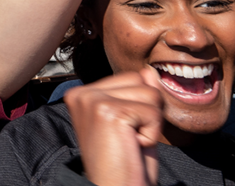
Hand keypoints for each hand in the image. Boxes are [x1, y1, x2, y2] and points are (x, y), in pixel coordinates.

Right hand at [64, 69, 164, 185]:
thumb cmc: (125, 163)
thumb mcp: (135, 121)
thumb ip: (139, 92)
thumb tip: (149, 70)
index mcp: (83, 93)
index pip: (131, 77)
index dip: (141, 106)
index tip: (124, 132)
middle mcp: (82, 93)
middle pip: (141, 80)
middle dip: (147, 111)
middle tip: (129, 139)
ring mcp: (92, 101)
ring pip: (150, 93)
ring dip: (151, 123)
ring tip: (130, 142)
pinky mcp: (107, 112)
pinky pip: (152, 111)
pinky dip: (152, 133)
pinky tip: (132, 146)